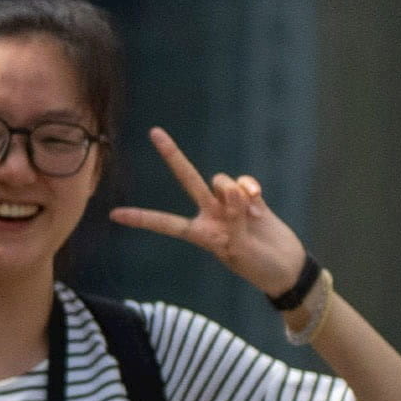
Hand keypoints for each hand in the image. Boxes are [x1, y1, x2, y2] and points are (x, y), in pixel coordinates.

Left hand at [108, 126, 307, 296]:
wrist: (287, 269)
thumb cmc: (259, 268)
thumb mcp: (240, 251)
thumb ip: (234, 220)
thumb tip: (232, 190)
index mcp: (201, 234)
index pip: (166, 224)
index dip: (142, 219)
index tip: (114, 215)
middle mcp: (211, 215)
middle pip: (188, 180)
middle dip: (173, 156)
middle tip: (154, 132)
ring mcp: (231, 204)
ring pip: (221, 180)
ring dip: (234, 190)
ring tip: (249, 213)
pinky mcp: (252, 199)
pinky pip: (245, 183)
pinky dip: (251, 189)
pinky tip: (259, 205)